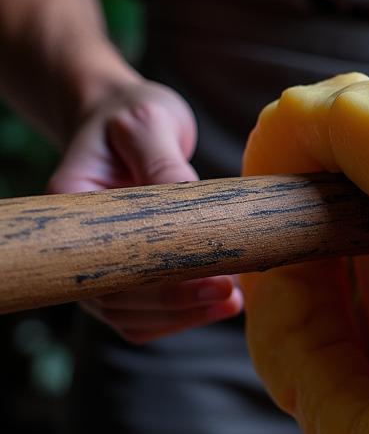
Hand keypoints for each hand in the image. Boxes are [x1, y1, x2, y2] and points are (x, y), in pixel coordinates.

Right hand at [48, 78, 242, 341]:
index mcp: (71, 209)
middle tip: (231, 293)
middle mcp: (78, 247)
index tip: (209, 281)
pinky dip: (181, 316)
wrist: (123, 119)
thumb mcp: (148, 123)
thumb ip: (165, 161)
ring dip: (184, 317)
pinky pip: (145, 315)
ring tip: (232, 302)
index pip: (107, 265)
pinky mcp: (126, 272)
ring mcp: (100, 264)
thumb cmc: (132, 116)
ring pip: (132, 317)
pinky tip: (220, 304)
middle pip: (118, 301)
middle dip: (177, 305)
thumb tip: (190, 204)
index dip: (157, 284)